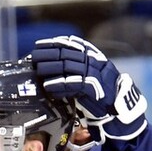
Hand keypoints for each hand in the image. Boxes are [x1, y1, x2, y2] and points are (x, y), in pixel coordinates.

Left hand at [32, 35, 146, 141]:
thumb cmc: (99, 92)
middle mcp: (94, 62)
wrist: (117, 107)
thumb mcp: (88, 75)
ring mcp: (94, 75)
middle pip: (68, 54)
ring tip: (38, 69)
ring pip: (69, 67)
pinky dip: (60, 85)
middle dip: (49, 54)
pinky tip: (48, 86)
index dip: (56, 43)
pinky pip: (73, 84)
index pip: (73, 45)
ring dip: (51, 67)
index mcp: (93, 56)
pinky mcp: (93, 89)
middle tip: (34, 56)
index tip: (41, 44)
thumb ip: (75, 68)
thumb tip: (52, 64)